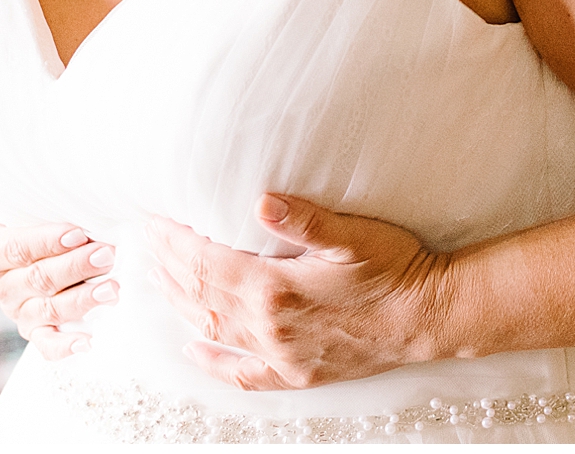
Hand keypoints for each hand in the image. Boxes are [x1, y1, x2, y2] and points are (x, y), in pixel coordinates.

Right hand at [0, 159, 117, 359]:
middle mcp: (0, 286)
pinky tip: (87, 342)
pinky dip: (65, 347)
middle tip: (108, 254)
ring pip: (48, 310)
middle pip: (39, 280)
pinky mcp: (35, 329)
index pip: (16, 249)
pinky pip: (46, 344)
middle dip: (76, 267)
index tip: (77, 233)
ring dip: (82, 301)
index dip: (46, 242)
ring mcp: (18, 310)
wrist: (18, 245)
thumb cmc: (8, 214)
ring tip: (112, 288)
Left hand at [148, 194, 450, 389]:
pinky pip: (243, 373)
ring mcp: (280, 354)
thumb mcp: (354, 235)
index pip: (205, 264)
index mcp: (275, 288)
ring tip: (156, 280)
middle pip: (199, 296)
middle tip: (144, 243)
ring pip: (212, 329)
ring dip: (179, 303)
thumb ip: (305, 219)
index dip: (173, 243)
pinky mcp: (297, 372)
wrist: (431, 316)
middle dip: (166, 268)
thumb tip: (261, 201)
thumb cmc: (397, 269)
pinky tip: (194, 348)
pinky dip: (213, 361)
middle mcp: (269, 326)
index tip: (152, 223)